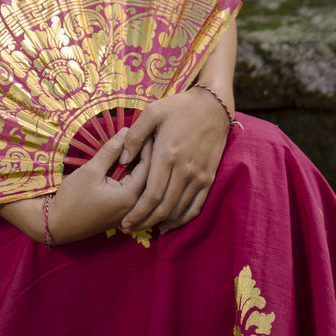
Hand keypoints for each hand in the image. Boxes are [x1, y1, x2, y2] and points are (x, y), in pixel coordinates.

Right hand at [47, 129, 151, 244]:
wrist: (57, 225)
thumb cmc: (73, 197)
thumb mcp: (91, 170)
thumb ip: (110, 151)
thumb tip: (126, 131)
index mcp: (130, 196)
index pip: (148, 166)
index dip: (148, 146)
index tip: (147, 129)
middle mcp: (134, 206)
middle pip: (148, 176)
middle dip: (146, 154)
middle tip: (144, 134)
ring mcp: (128, 212)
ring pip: (141, 184)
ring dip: (139, 164)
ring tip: (136, 144)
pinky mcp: (120, 213)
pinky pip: (133, 190)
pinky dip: (132, 175)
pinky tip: (126, 162)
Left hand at [117, 88, 230, 235]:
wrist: (213, 106)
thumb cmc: (179, 107)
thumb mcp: (152, 112)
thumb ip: (135, 136)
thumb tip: (123, 160)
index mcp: (167, 155)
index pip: (151, 195)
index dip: (137, 212)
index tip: (124, 222)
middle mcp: (184, 170)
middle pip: (163, 207)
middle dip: (145, 222)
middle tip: (130, 229)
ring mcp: (199, 176)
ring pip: (179, 210)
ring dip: (162, 223)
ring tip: (145, 228)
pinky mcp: (209, 178)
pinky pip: (196, 206)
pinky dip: (183, 219)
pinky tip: (170, 224)